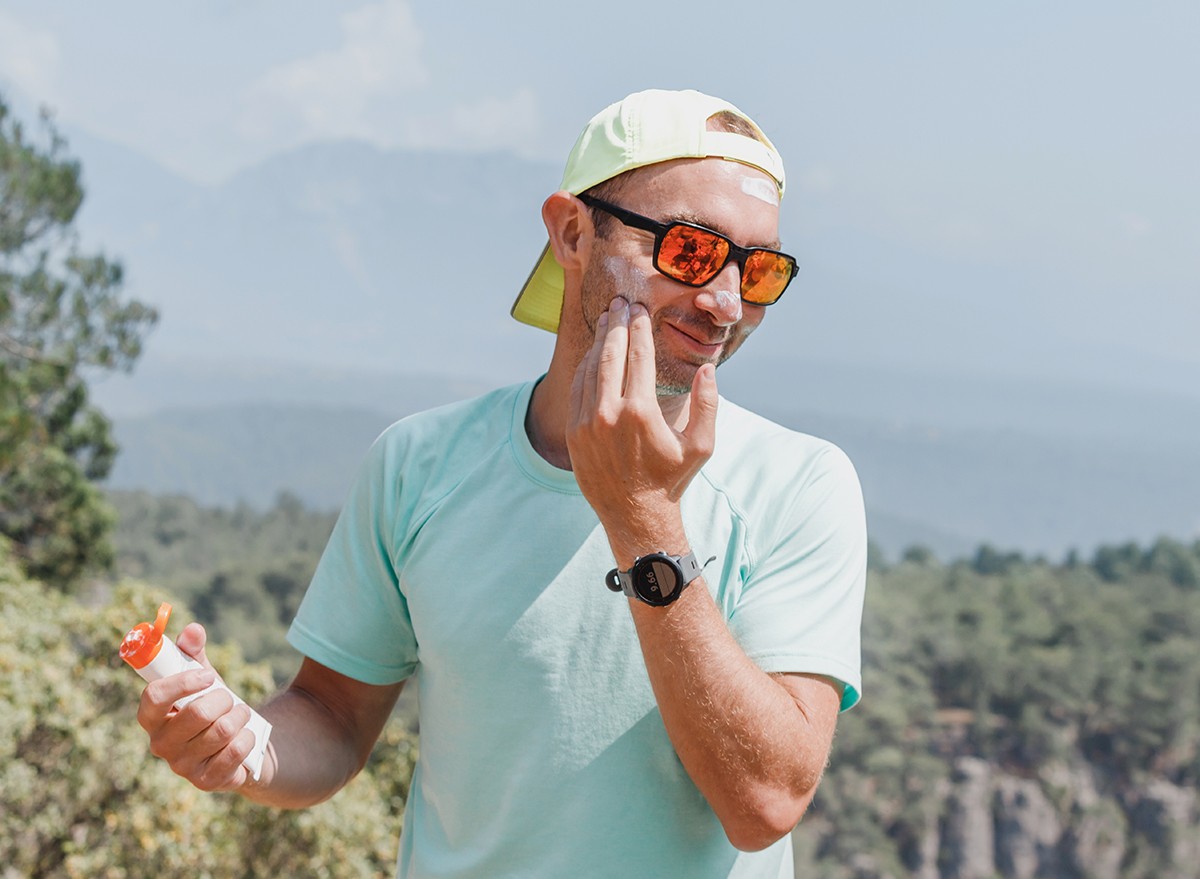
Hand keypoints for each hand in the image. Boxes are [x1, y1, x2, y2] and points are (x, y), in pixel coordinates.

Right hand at [136, 622, 256, 791]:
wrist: (236, 745)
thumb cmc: (211, 705)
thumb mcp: (202, 678)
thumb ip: (193, 653)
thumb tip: (193, 629)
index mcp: (151, 717)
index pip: (153, 697)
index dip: (183, 683)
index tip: (208, 675)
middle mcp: (160, 744)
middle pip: (196, 714)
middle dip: (223, 699)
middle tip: (230, 698)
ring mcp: (182, 766)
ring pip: (221, 730)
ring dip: (240, 715)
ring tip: (241, 713)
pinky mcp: (206, 782)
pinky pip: (235, 752)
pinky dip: (247, 737)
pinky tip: (246, 735)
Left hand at [567, 296, 717, 557]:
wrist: (635, 515)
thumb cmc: (672, 479)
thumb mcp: (701, 446)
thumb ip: (708, 404)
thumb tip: (708, 368)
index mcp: (642, 412)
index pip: (638, 356)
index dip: (638, 328)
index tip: (639, 309)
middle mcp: (610, 413)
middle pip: (610, 354)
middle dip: (615, 324)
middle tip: (619, 302)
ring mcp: (587, 422)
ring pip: (590, 368)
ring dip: (599, 341)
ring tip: (607, 320)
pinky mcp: (573, 432)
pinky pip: (577, 389)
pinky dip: (585, 366)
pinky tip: (594, 353)